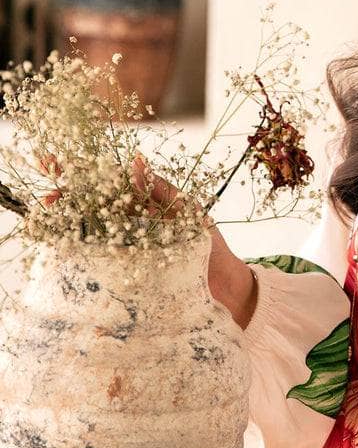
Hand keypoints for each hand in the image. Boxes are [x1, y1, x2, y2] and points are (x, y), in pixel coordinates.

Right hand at [36, 150, 250, 324]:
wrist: (223, 287)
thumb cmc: (210, 246)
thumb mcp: (188, 211)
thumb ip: (161, 188)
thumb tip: (135, 160)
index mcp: (144, 202)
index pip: (106, 180)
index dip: (79, 170)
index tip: (51, 162)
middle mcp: (129, 222)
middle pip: (89, 201)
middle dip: (64, 190)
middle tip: (42, 186)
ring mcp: (124, 247)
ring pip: (87, 227)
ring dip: (65, 218)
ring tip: (46, 211)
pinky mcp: (125, 271)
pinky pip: (96, 258)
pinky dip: (76, 250)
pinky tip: (59, 244)